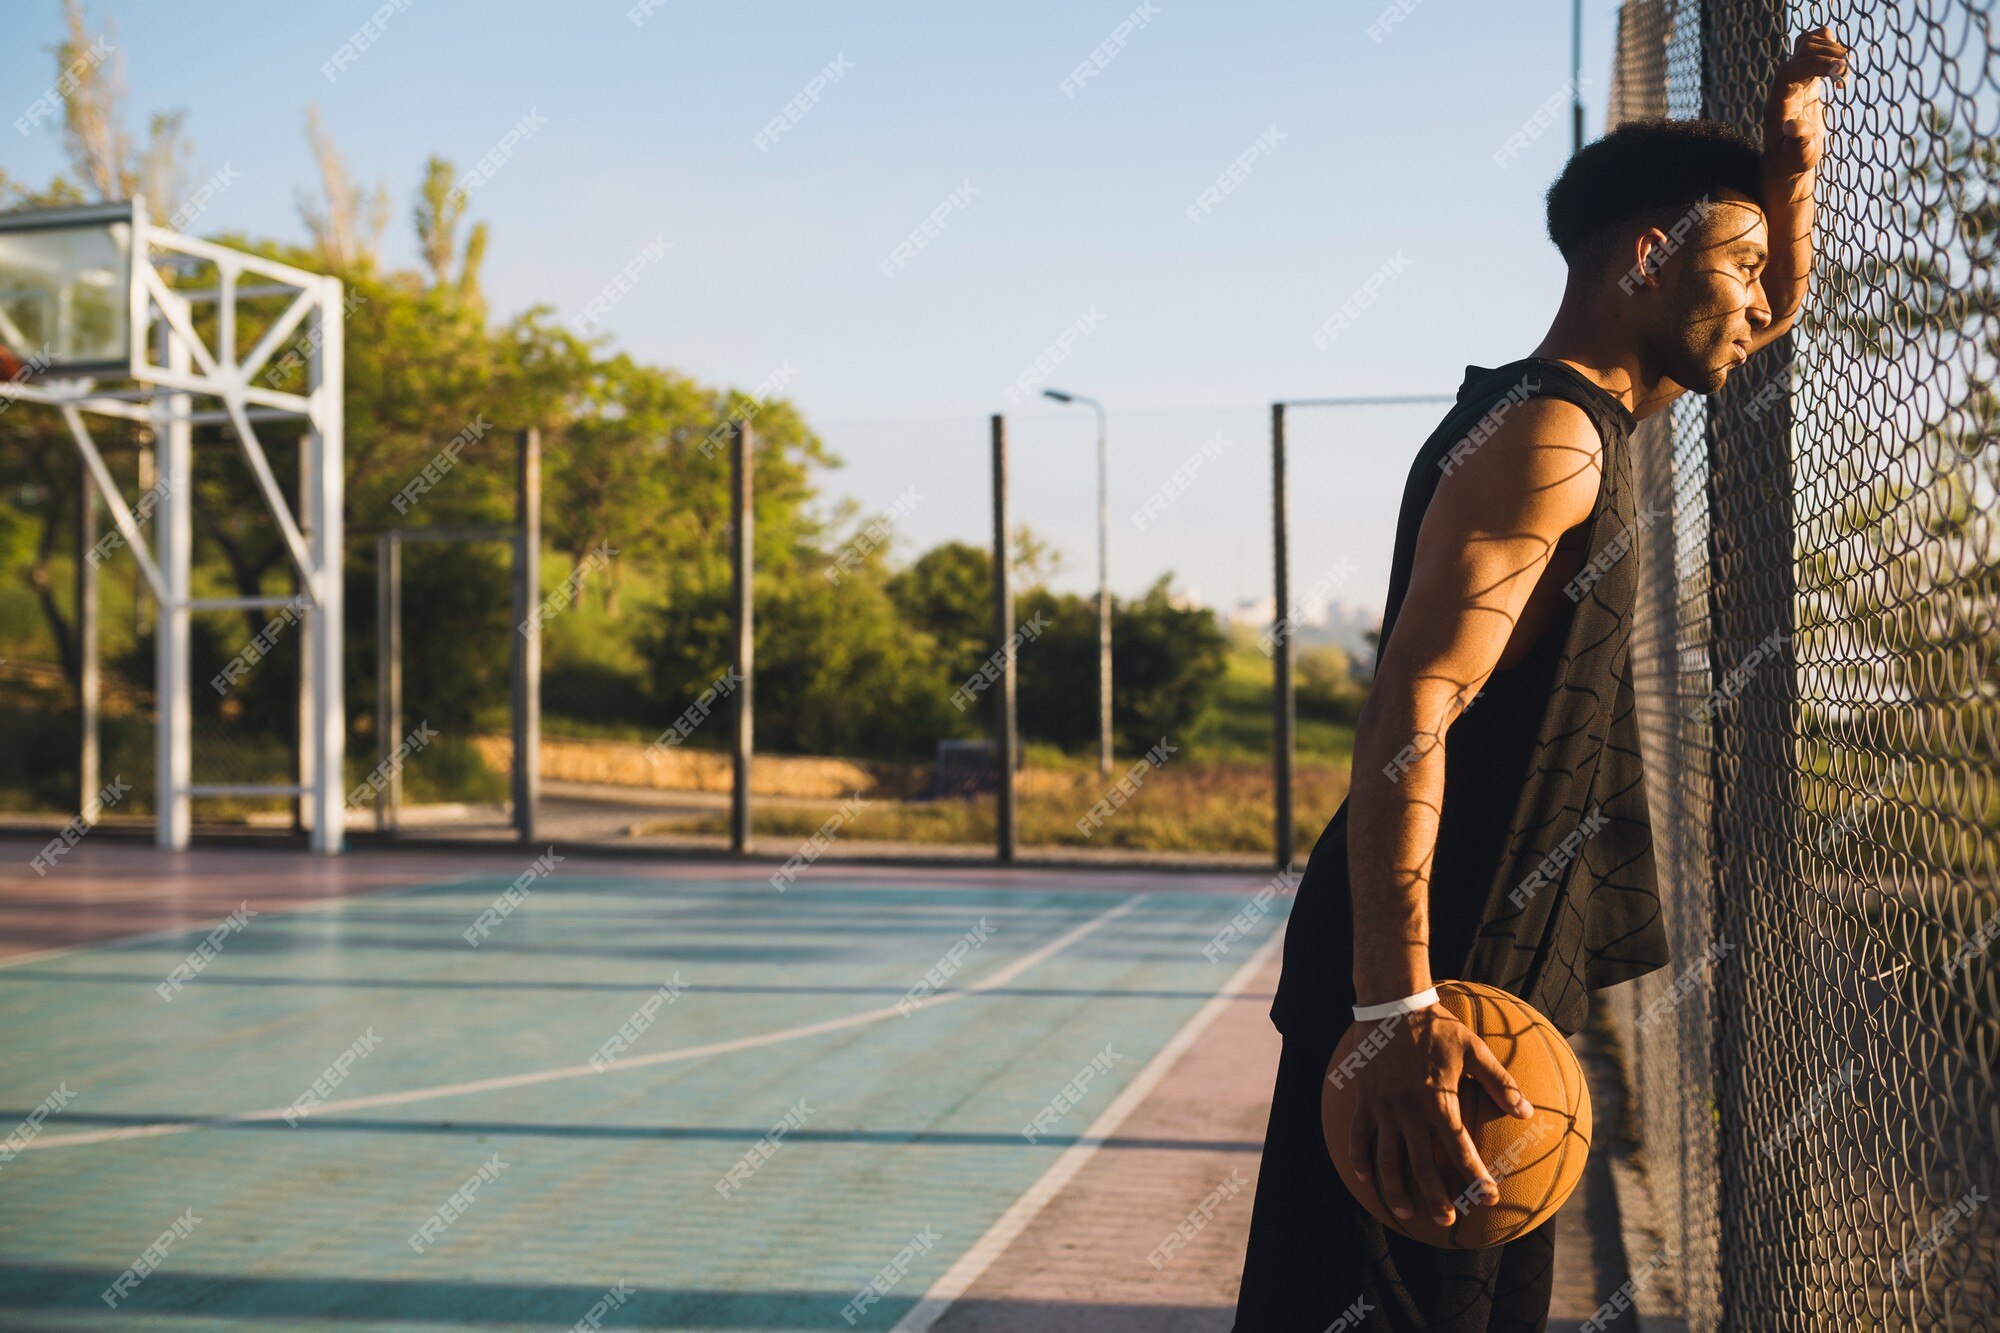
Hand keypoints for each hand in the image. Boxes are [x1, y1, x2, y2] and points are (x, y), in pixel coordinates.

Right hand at [1345, 1004, 1533, 1227]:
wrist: (1391, 1004)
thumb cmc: (1436, 1027)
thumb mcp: (1474, 1050)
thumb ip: (1500, 1083)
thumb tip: (1527, 1112)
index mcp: (1438, 1102)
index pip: (1459, 1150)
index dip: (1476, 1177)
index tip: (1490, 1197)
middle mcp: (1409, 1112)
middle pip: (1421, 1166)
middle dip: (1435, 1198)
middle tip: (1447, 1221)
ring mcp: (1383, 1108)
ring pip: (1386, 1160)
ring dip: (1396, 1190)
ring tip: (1406, 1213)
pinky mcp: (1364, 1101)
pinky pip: (1358, 1136)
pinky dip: (1359, 1159)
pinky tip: (1364, 1180)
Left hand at [1764, 26, 1848, 178]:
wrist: (1790, 157)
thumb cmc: (1793, 159)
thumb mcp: (1797, 155)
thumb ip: (1797, 141)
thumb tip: (1791, 126)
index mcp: (1778, 102)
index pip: (1788, 71)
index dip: (1814, 64)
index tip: (1840, 70)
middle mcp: (1784, 86)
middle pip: (1800, 51)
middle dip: (1828, 55)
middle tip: (1846, 76)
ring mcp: (1795, 78)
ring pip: (1807, 43)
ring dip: (1831, 48)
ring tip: (1845, 72)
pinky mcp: (1806, 77)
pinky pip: (1813, 48)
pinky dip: (1829, 46)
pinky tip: (1840, 64)